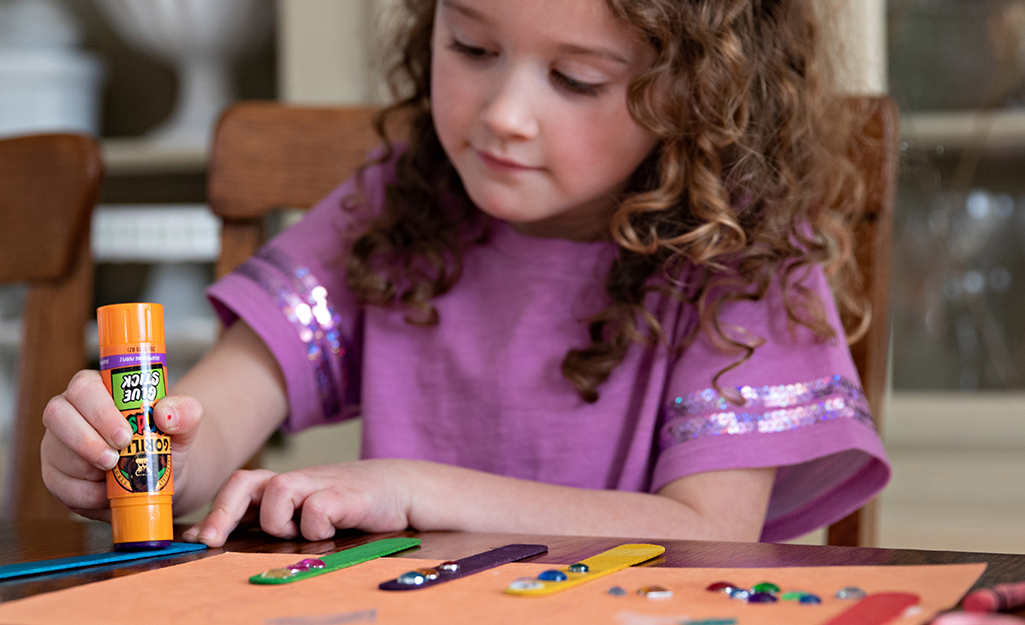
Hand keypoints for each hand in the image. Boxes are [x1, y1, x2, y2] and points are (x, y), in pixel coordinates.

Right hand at [40, 370, 202, 521]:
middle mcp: (70, 412)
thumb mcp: (183, 426)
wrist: (161, 476)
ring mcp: (58, 444)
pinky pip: (61, 486)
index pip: (84, 386)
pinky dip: (88, 494)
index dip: (100, 410)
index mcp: (98, 389)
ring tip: (116, 474)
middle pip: (57, 414)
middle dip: (87, 439)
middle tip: (117, 457)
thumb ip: (186, 412)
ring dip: (89, 468)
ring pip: (56, 452)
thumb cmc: (164, 441)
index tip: (125, 435)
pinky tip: (108, 492)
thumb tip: (166, 414)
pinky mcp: (56, 475)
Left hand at [182, 460, 414, 547]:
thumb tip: (211, 541)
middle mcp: (297, 481)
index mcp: (285, 487)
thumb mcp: (308, 517)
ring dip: (280, 520)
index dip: (215, 512)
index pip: (240, 486)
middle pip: (246, 481)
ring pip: (278, 490)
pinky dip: (318, 526)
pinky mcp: (347, 494)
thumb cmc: (350, 508)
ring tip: (300, 534)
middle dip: (224, 512)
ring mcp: (321, 483)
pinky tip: (333, 532)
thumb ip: (270, 525)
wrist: (404, 489)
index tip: (197, 541)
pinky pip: (317, 509)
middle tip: (213, 540)